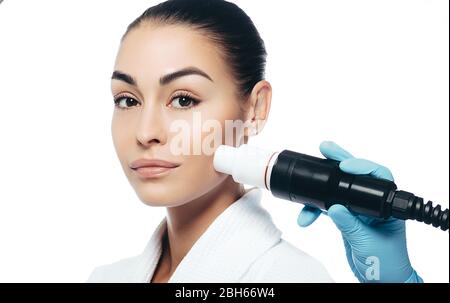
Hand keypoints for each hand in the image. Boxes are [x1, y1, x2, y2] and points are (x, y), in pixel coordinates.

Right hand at [297, 141, 422, 282]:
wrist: (380, 281)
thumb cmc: (386, 264)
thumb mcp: (366, 242)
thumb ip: (350, 223)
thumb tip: (334, 206)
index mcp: (386, 206)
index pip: (377, 176)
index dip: (361, 166)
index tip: (344, 166)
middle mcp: (373, 204)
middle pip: (356, 176)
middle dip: (338, 161)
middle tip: (326, 148)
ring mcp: (358, 210)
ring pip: (338, 189)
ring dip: (320, 187)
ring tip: (306, 178)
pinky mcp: (346, 218)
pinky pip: (327, 206)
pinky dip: (314, 209)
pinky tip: (305, 216)